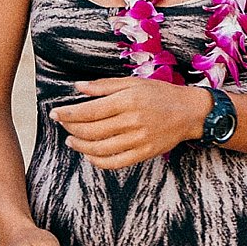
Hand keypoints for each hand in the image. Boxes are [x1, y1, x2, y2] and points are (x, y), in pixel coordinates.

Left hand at [52, 76, 205, 168]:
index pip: (89, 110)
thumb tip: (78, 86)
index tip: (56, 113)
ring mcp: (138, 139)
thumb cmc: (161, 94)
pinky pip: (115, 162)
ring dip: (80, 146)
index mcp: (128, 100)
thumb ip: (105, 86)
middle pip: (91, 130)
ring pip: (99, 148)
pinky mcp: (144, 153)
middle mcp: (132, 121)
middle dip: (71, 128)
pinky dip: (97, 161)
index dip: (68, 114)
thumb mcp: (134, 83)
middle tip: (63, 125)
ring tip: (71, 141)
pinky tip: (89, 154)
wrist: (190, 112)